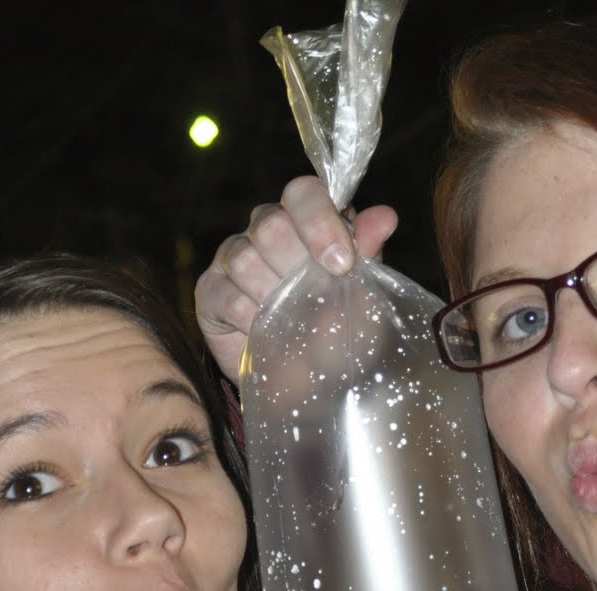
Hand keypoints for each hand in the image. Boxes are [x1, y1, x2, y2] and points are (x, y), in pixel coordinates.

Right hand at [194, 175, 397, 381]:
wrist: (302, 390)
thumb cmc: (334, 338)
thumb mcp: (361, 303)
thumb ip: (369, 257)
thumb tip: (386, 216)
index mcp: (306, 223)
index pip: (303, 193)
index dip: (319, 221)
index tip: (342, 264)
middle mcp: (266, 232)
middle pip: (270, 223)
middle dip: (297, 267)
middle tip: (312, 301)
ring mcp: (233, 259)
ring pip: (243, 258)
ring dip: (272, 297)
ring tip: (286, 321)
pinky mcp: (211, 292)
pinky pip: (226, 296)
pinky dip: (250, 319)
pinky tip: (262, 333)